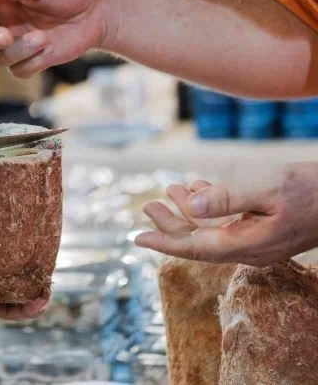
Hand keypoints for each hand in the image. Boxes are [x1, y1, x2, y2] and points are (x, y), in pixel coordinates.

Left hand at [135, 163, 317, 266]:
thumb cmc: (312, 190)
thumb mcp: (268, 188)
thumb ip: (227, 199)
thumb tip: (191, 208)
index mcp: (246, 244)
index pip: (194, 247)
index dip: (163, 242)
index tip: (136, 238)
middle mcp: (250, 249)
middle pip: (199, 241)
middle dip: (170, 223)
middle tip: (148, 204)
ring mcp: (259, 242)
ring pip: (213, 231)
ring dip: (189, 211)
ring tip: (170, 189)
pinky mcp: (267, 231)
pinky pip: (230, 223)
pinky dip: (212, 207)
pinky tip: (200, 188)